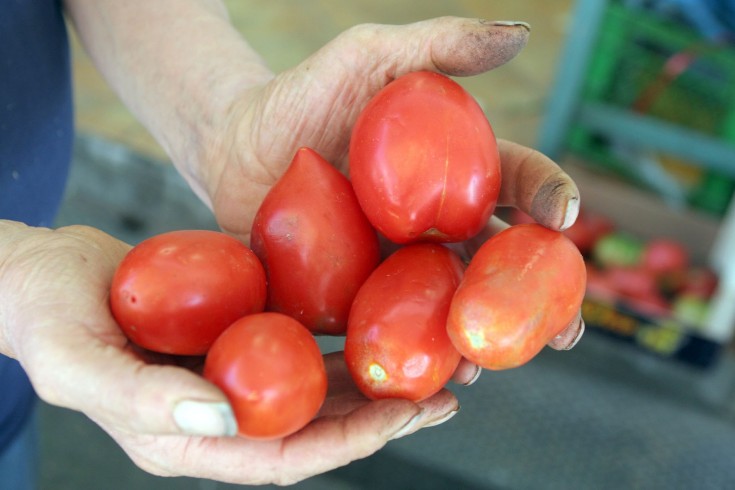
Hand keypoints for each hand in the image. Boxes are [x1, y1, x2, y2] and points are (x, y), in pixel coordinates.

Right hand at [0, 223, 459, 484]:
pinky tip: (379, 315)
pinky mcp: (237, 330)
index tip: (406, 416)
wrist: (39, 274)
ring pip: (316, 384)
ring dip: (373, 375)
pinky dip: (340, 332)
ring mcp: (232, 371)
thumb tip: (226, 418)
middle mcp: (220, 412)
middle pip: (314, 425)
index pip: (283, 457)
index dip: (349, 442)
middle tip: (445, 394)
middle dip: (382, 414)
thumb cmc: (46, 318)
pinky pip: (297, 337)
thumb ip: (146, 399)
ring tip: (431, 361)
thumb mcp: (79, 362)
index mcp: (188, 438)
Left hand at [202, 17, 583, 348]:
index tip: (563, 217)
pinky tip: (424, 378)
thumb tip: (522, 34)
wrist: (233, 146)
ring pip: (449, 308)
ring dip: (477, 342)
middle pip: (496, 265)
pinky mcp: (353, 296)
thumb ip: (440, 44)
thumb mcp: (369, 58)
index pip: (515, 185)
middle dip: (537, 301)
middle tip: (565, 332)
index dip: (547, 198)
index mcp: (451, 174)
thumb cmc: (301, 97)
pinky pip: (389, 328)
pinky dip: (410, 355)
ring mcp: (395, 266)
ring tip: (493, 367)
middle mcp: (432, 226)